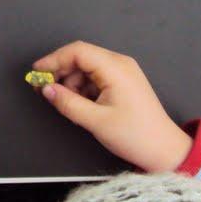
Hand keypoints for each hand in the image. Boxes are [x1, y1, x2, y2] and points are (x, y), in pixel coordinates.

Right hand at [33, 41, 192, 172]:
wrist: (164, 150)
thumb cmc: (134, 135)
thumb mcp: (96, 121)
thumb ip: (68, 103)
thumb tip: (45, 89)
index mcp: (116, 68)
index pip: (78, 51)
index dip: (54, 59)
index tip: (36, 73)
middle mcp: (120, 64)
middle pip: (81, 57)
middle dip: (60, 71)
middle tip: (44, 89)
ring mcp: (123, 72)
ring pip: (86, 68)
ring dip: (71, 82)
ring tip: (65, 103)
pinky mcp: (122, 82)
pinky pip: (95, 77)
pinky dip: (83, 88)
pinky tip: (79, 105)